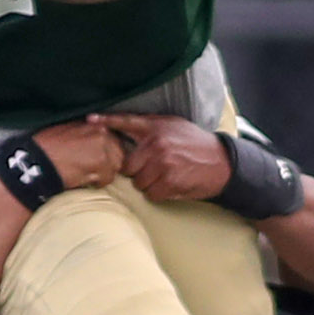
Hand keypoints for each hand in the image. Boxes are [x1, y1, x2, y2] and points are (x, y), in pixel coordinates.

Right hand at [33, 120, 124, 189]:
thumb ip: (84, 134)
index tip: (97, 159)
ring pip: (115, 166)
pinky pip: (108, 178)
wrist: (36, 161)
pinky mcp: (100, 164)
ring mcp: (102, 148)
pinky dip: (98, 182)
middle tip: (93, 170)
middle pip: (118, 152)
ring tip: (88, 176)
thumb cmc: (45, 148)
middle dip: (108, 163)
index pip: (112, 139)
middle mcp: (101, 133)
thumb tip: (92, 142)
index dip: (106, 152)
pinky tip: (85, 181)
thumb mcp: (65, 131)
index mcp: (93, 124)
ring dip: (104, 173)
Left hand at [90, 113, 231, 201]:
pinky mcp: (169, 181)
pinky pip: (151, 194)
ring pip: (138, 182)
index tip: (90, 120)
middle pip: (127, 165)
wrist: (223, 162)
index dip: (107, 121)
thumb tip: (125, 128)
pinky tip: (173, 184)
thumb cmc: (195, 145)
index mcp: (156, 127)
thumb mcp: (174, 127)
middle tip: (156, 167)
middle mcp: (156, 143)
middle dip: (138, 170)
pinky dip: (160, 193)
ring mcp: (162, 162)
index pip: (126, 122)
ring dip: (149, 183)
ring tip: (167, 174)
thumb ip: (151, 127)